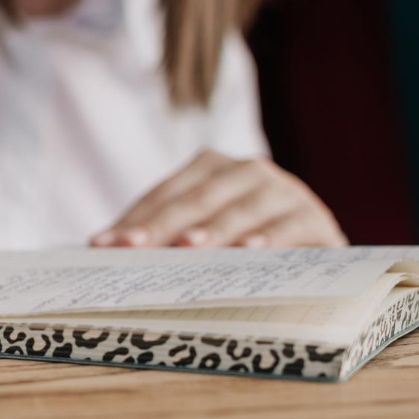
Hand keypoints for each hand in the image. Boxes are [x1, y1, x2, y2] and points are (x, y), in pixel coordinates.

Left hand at [91, 151, 345, 248]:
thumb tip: (101, 248)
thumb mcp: (203, 232)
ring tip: (186, 247)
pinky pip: (288, 228)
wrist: (317, 248)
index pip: (165, 194)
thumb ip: (160, 236)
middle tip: (131, 247)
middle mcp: (247, 170)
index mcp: (212, 166)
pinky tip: (249, 252)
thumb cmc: (245, 239)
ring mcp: (282, 191)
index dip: (133, 220)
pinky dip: (269, 239)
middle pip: (196, 201)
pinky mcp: (313, 218)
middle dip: (161, 226)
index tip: (101, 245)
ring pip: (240, 211)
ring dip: (213, 230)